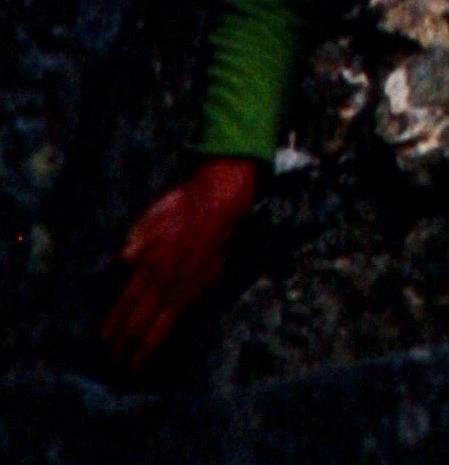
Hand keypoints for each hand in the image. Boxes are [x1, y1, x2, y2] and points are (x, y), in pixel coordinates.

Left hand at [100, 156, 259, 375]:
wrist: (220, 204)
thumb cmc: (181, 208)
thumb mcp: (150, 219)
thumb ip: (133, 245)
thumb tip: (116, 265)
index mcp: (149, 265)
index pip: (125, 305)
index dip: (113, 327)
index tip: (102, 344)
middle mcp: (166, 283)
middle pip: (139, 324)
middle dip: (123, 347)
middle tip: (112, 365)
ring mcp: (185, 290)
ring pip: (161, 329)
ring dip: (145, 352)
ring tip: (133, 369)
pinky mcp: (202, 291)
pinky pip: (180, 320)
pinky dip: (168, 337)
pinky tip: (160, 346)